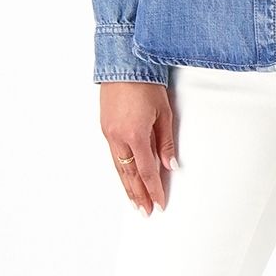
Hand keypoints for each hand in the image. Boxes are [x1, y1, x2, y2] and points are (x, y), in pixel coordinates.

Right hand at [98, 80, 175, 213]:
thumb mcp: (164, 113)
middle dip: (139, 195)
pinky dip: (120, 170)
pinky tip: (125, 178)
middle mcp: (118, 137)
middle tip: (145, 212)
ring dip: (128, 186)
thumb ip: (166, 142)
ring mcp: (108, 133)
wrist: (123, 63)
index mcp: (135, 135)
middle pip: (130, 174)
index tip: (159, 204)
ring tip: (134, 202)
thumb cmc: (145, 84)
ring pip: (119, 168)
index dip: (154, 190)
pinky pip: (113, 156)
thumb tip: (170, 165)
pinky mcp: (105, 128)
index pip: (147, 171)